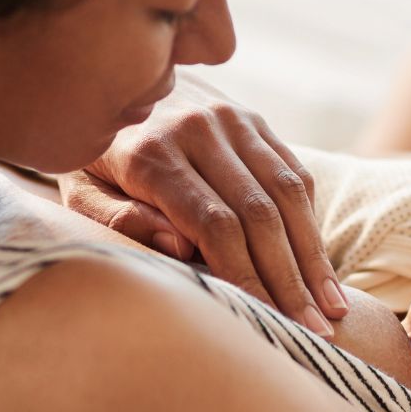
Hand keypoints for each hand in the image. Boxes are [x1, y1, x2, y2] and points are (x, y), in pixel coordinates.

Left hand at [57, 73, 349, 334]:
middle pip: (260, 214)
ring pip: (287, 193)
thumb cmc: (90, 156)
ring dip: (313, 256)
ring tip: (332, 308)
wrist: (109, 80)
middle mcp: (198, 129)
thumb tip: (180, 247)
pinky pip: (293, 172)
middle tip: (315, 331)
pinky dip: (310, 222)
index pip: (216, 225)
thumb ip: (115, 219)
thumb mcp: (77, 189)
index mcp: (151, 153)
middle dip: (289, 279)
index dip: (248, 276)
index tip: (270, 321)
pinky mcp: (253, 119)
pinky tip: (320, 266)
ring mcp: (232, 119)